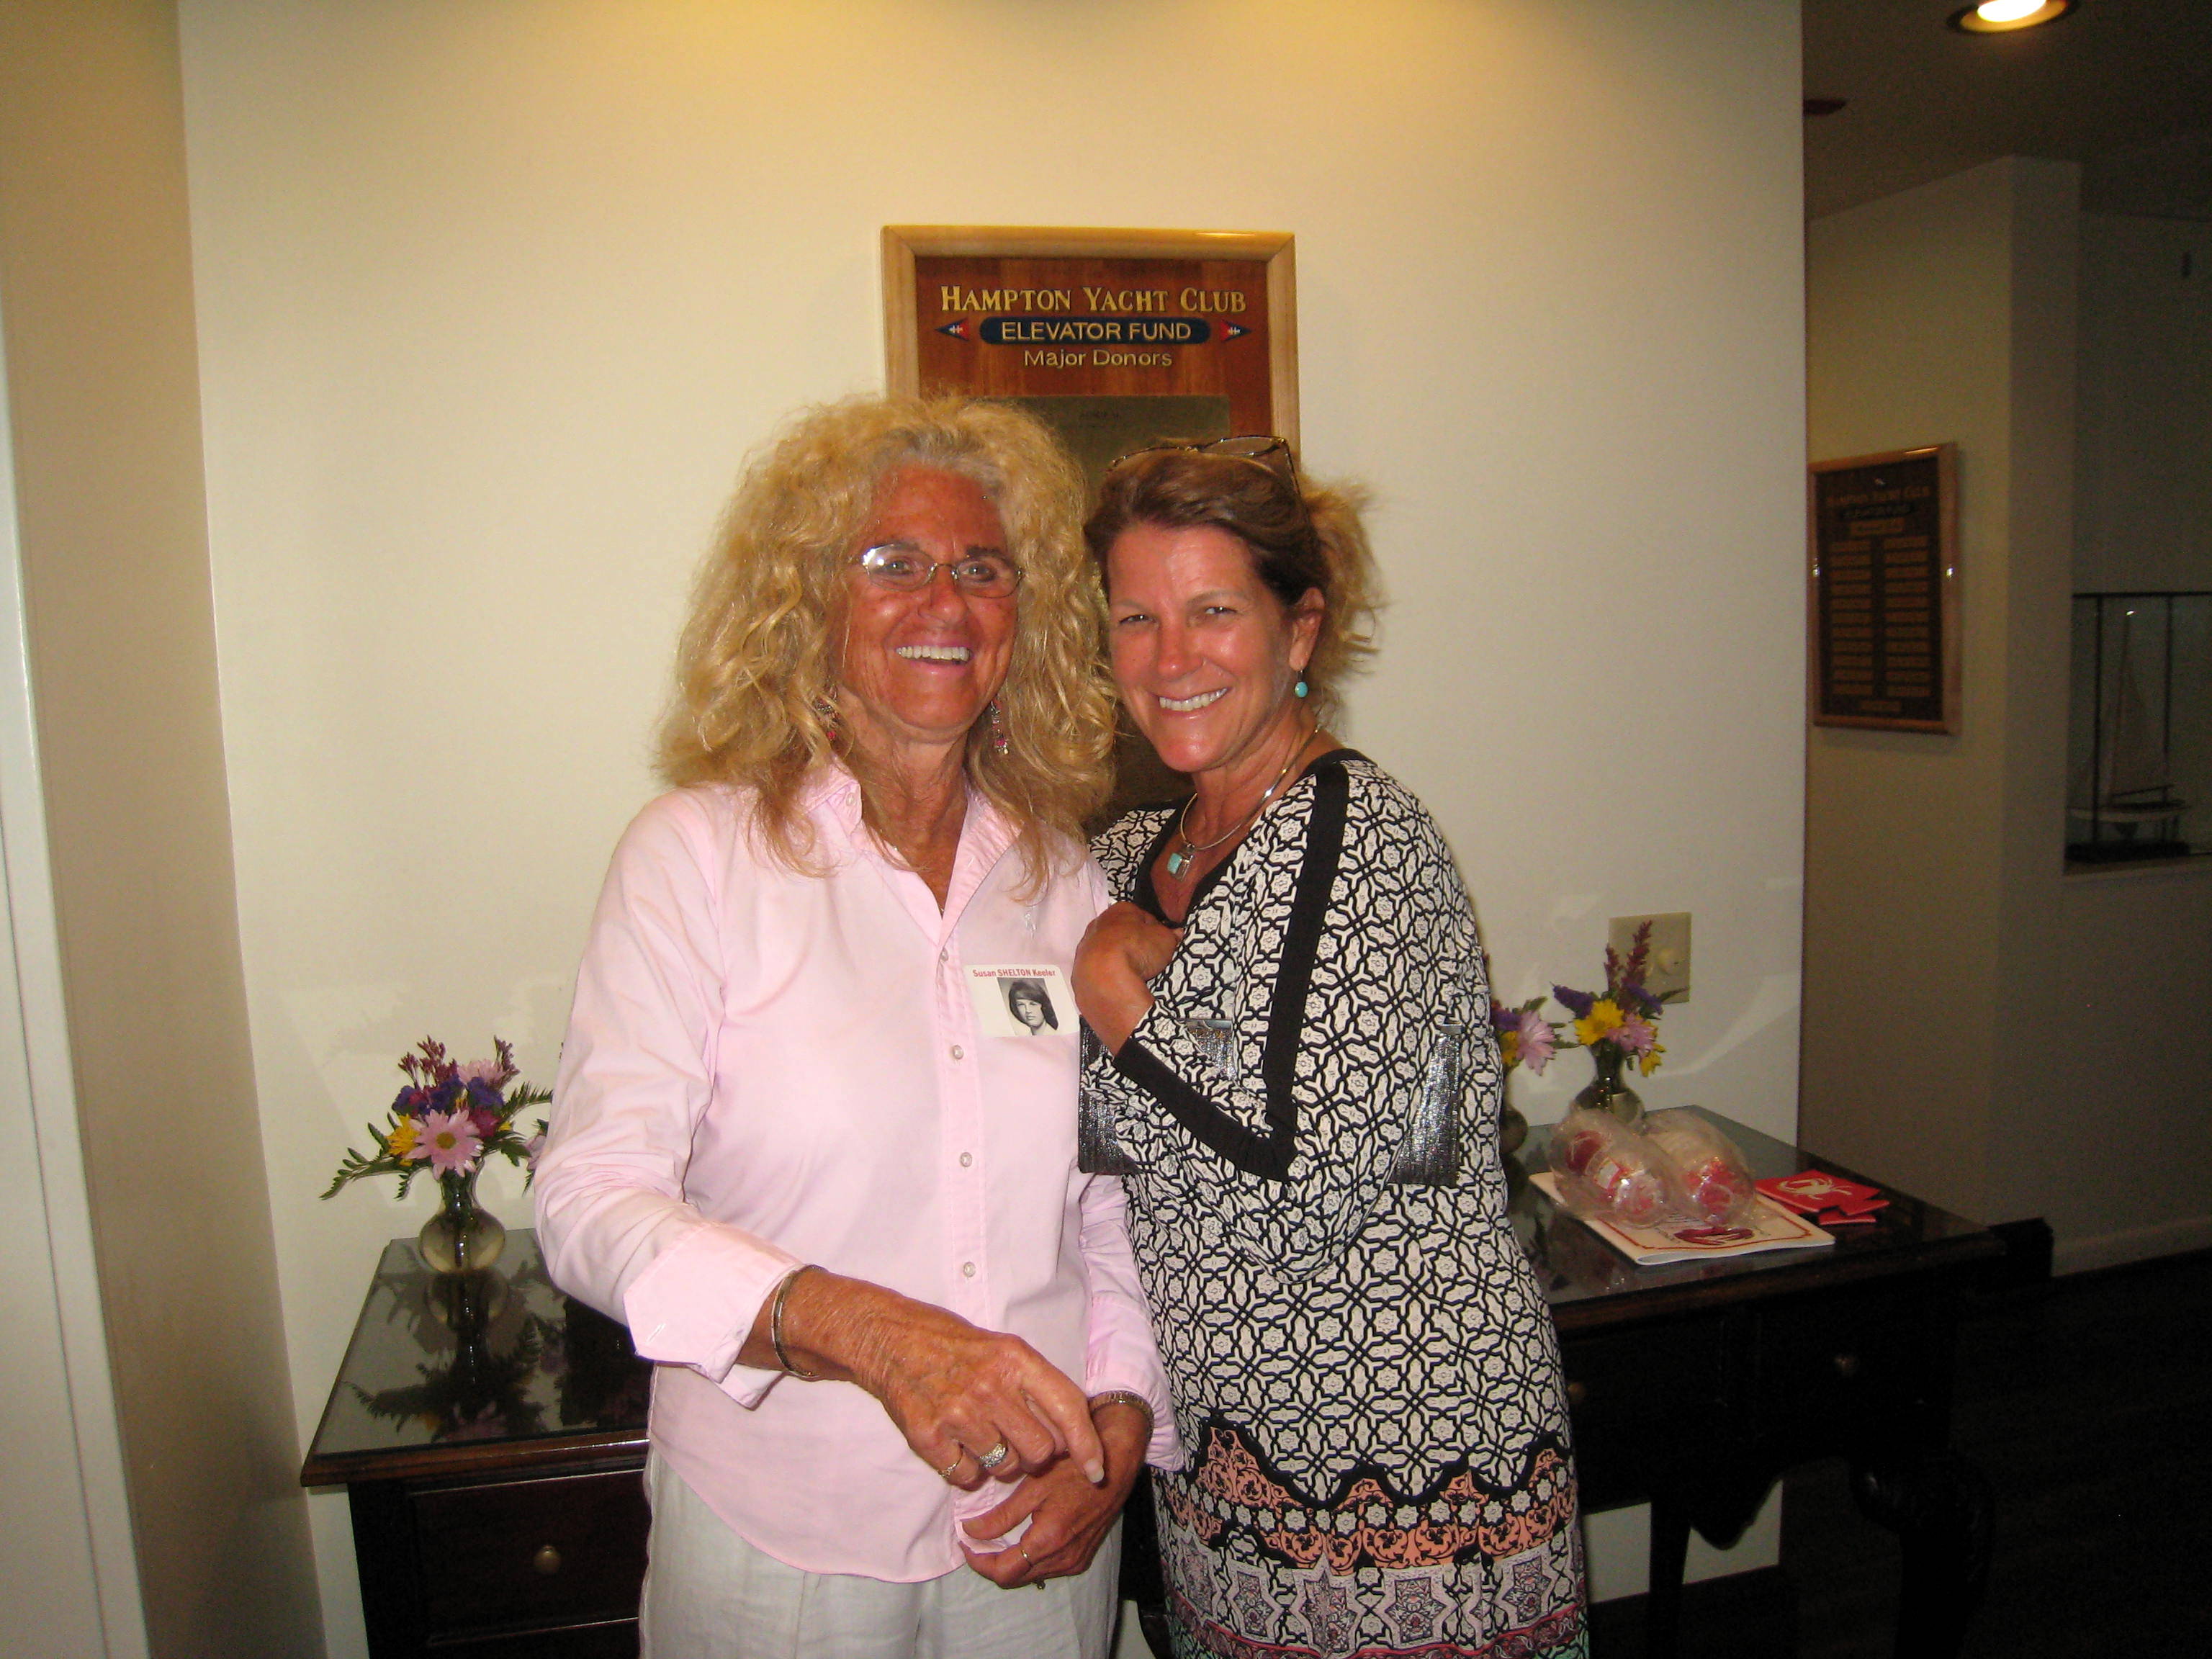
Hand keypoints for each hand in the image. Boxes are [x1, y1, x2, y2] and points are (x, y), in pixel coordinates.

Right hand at [745, 1270, 1106, 1487]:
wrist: (890, 1340)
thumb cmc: (955, 1347)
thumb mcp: (1004, 1350)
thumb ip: (1038, 1387)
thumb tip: (1074, 1436)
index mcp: (1015, 1359)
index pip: (1067, 1408)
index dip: (1087, 1445)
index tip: (1095, 1470)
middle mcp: (990, 1385)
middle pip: (1040, 1451)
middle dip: (1033, 1455)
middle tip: (1013, 1438)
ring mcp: (957, 1412)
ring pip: (1004, 1468)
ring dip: (998, 1462)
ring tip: (980, 1435)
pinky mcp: (928, 1436)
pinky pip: (967, 1477)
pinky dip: (965, 1470)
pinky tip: (955, 1443)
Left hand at [961, 1399, 1149, 1587]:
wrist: (1114, 1466)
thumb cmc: (1073, 1469)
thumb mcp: (1033, 1486)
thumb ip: (1001, 1515)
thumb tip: (969, 1530)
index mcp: (1049, 1541)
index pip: (1003, 1571)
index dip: (979, 1562)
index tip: (965, 1544)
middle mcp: (1063, 1559)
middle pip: (1015, 1578)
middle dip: (991, 1563)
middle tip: (976, 1541)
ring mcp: (1075, 1561)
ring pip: (1031, 1575)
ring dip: (1011, 1562)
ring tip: (995, 1538)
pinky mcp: (1082, 1557)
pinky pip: (1047, 1568)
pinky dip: (1029, 1559)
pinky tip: (1022, 1538)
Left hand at [1073, 903, 1180, 1051]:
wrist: (1105, 978)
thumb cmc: (1137, 951)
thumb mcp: (1165, 941)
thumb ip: (1171, 935)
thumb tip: (1176, 933)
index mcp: (1120, 910)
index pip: (1142, 916)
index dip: (1154, 929)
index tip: (1161, 943)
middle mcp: (1098, 924)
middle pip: (1121, 933)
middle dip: (1133, 944)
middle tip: (1147, 959)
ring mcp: (1085, 947)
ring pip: (1106, 951)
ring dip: (1118, 960)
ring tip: (1133, 975)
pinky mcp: (1078, 969)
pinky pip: (1097, 971)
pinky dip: (1106, 976)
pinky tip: (1117, 984)